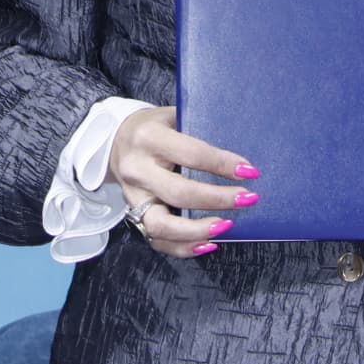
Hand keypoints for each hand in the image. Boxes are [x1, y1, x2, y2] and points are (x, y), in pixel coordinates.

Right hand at [107, 106, 259, 258]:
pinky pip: (157, 240)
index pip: (191, 154)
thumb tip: (239, 152)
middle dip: (218, 199)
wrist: (114, 139)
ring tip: (226, 226)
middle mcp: (137, 169)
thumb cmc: (152, 127)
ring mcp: (133, 196)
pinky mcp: (134, 214)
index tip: (249, 171)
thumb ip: (198, 129)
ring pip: (162, 225)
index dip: (222, 164)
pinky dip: (184, 247)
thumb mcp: (171, 116)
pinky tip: (208, 243)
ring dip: (198, 230)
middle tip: (248, 198)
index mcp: (149, 138)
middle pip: (180, 193)